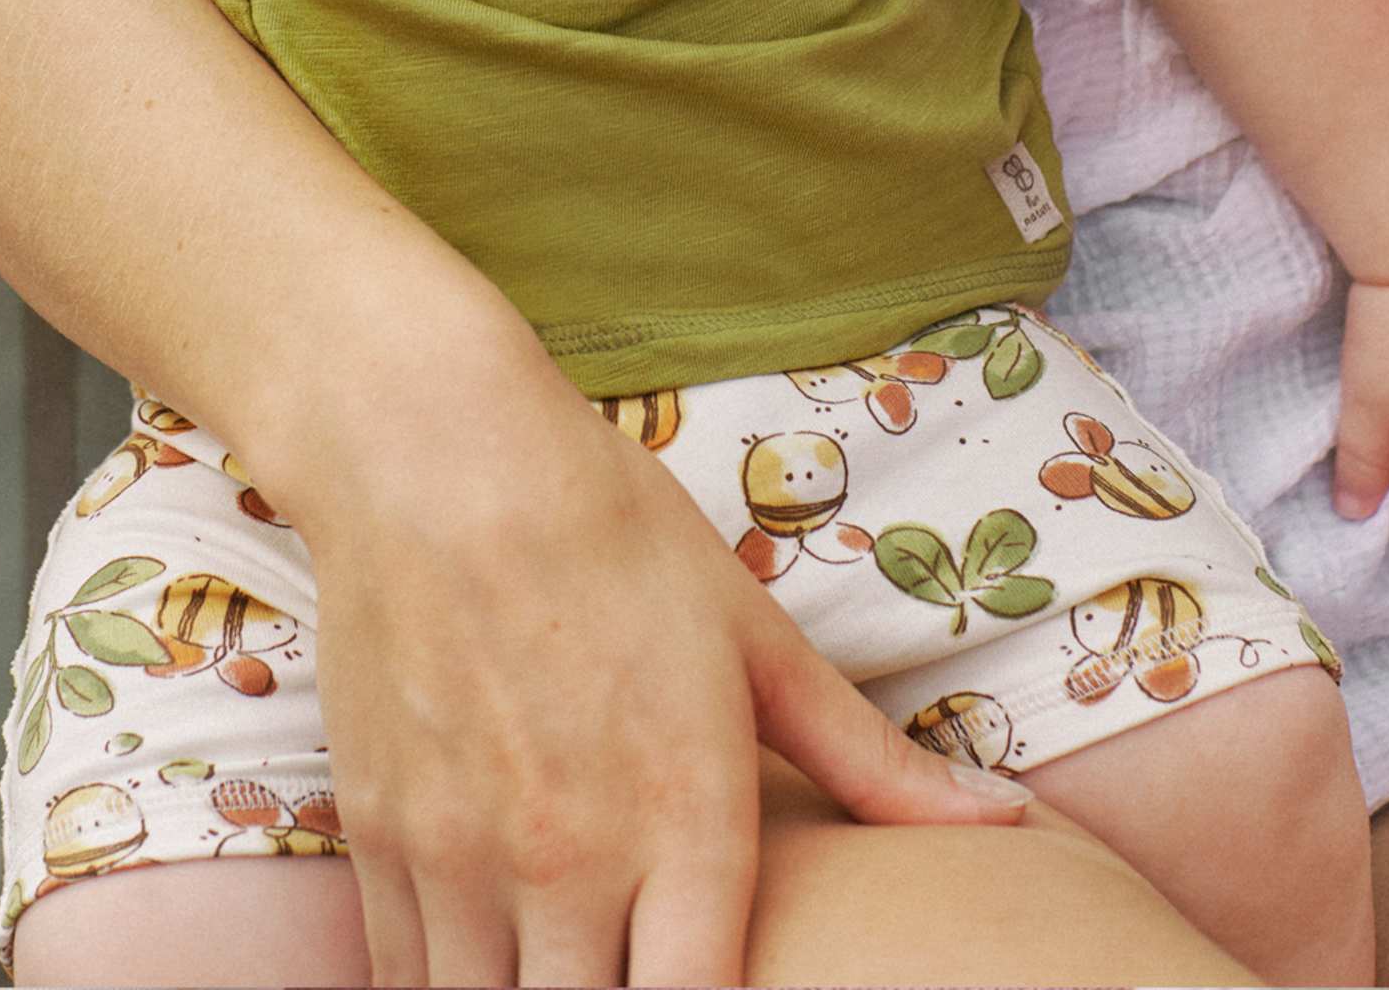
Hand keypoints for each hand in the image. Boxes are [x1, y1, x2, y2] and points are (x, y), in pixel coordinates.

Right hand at [288, 332, 1024, 987]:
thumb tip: (1005, 822)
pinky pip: (407, 979)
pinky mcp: (383, 838)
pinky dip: (445, 989)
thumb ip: (867, 760)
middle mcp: (574, 861)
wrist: (442, 453)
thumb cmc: (612, 532)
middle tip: (641, 972)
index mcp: (687, 820)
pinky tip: (489, 966)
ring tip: (570, 969)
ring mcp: (465, 857)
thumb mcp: (754, 636)